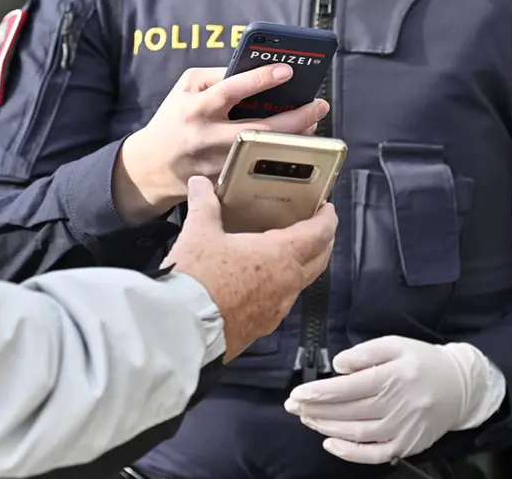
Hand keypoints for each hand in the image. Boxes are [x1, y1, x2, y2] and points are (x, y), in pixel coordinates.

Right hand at [113, 65, 329, 223]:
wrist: (151, 166)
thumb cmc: (174, 119)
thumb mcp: (186, 88)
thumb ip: (219, 76)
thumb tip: (258, 70)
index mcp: (195, 109)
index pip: (230, 91)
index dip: (260, 80)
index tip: (287, 70)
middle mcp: (206, 138)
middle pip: (260, 130)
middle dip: (296, 117)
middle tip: (319, 104)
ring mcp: (217, 164)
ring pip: (265, 153)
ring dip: (294, 139)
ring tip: (312, 123)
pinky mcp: (224, 182)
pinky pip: (259, 168)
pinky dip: (280, 156)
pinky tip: (295, 146)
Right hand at [164, 176, 336, 361]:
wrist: (183, 328)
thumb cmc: (197, 279)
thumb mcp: (199, 234)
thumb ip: (204, 205)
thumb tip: (200, 184)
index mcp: (281, 255)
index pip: (320, 233)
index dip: (328, 218)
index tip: (327, 209)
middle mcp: (287, 283)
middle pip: (319, 259)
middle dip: (322, 242)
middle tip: (315, 228)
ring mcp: (277, 308)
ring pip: (301, 283)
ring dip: (301, 266)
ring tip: (286, 253)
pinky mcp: (262, 327)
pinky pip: (280, 303)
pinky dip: (279, 288)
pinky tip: (261, 284)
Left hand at [284, 336, 505, 463]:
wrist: (461, 387)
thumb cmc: (424, 362)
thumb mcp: (397, 344)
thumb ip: (365, 352)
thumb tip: (337, 365)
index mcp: (395, 376)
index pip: (348, 387)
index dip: (319, 392)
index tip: (297, 394)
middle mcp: (398, 404)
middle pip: (347, 411)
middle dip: (315, 409)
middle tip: (293, 406)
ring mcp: (402, 429)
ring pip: (356, 433)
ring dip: (326, 427)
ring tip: (307, 418)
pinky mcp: (406, 445)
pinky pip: (373, 455)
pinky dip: (349, 452)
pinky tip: (330, 443)